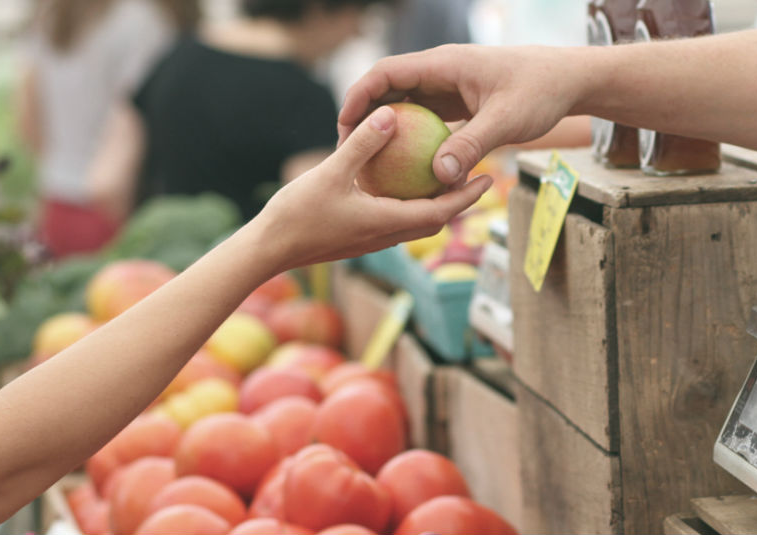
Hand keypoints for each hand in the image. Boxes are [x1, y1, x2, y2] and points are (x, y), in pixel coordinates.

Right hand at [250, 105, 491, 272]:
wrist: (267, 250)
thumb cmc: (297, 214)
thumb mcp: (330, 173)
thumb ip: (362, 145)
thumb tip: (391, 114)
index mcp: (387, 223)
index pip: (440, 212)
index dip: (467, 197)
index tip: (488, 179)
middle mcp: (385, 236)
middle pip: (434, 220)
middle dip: (458, 201)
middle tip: (477, 175)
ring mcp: (371, 240)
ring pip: (414, 222)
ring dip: (434, 204)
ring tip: (445, 177)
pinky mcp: (358, 238)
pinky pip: (394, 220)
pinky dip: (408, 204)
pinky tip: (400, 183)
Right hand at [338, 45, 590, 184]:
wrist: (569, 80)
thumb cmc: (541, 92)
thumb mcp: (506, 120)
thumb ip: (472, 145)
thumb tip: (439, 176)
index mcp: (444, 64)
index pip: (386, 73)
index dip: (359, 96)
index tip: (344, 126)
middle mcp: (441, 72)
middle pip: (389, 89)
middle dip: (365, 116)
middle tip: (348, 151)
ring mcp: (449, 87)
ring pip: (406, 105)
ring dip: (387, 130)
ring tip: (370, 163)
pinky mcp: (459, 102)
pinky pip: (426, 119)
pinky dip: (413, 139)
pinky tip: (407, 169)